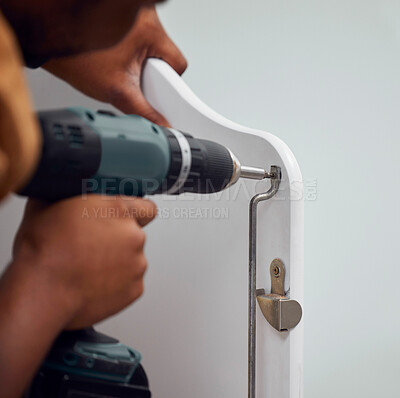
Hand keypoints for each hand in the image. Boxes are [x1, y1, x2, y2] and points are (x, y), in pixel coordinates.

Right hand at [12, 195, 156, 328]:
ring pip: (132, 260)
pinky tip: (93, 283)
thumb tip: (62, 189)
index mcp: (117, 209)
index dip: (137, 212)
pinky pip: (129, 282)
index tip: (129, 219)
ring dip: (117, 262)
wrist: (41, 294)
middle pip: (134, 235)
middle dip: (118, 240)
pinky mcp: (135, 288)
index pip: (146, 207)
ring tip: (89, 268)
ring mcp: (136, 263)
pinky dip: (116, 284)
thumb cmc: (43, 252)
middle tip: (92, 246)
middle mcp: (133, 235)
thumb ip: (66, 194)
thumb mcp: (46, 206)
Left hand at [45, 6, 186, 125]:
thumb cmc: (76, 57)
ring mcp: (131, 14)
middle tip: (133, 80)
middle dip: (152, 74)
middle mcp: (143, 16)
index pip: (178, 63)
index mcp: (149, 30)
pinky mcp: (121, 15)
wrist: (47, 39)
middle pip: (164, 56)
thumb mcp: (117, 91)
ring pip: (151, 48)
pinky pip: (138, 40)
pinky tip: (115, 59)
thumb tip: (162, 126)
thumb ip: (144, 112)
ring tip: (120, 69)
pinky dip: (131, 53)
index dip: (170, 83)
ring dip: (141, 64)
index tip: (160, 92)